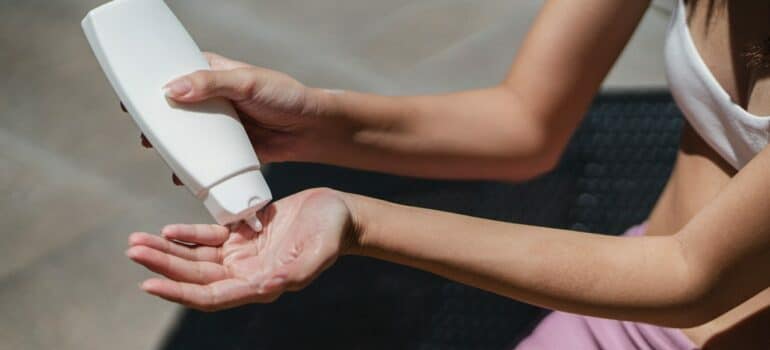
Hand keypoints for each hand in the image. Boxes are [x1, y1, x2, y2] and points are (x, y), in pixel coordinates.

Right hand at [120, 52, 338, 183]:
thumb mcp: (247, 83)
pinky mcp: (229, 149)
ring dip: (170, 148)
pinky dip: (191, 168)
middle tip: (144, 135)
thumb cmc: (285, 96)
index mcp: (214, 73)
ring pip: (186, 136)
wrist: (312, 129)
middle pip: (175, 109)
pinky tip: (181, 177)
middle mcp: (212, 98)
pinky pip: (204, 159)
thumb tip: (171, 91)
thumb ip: (211, 84)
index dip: (150, 85)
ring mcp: (220, 126)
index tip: (130, 98)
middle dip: (156, 123)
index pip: (174, 73)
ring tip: (159, 156)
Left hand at [126, 188, 352, 310]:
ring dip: (166, 252)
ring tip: (136, 241)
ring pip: (195, 259)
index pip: (212, 296)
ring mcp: (241, 255)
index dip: (180, 293)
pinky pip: (207, 239)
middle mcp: (245, 274)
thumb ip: (299, 270)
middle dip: (162, 267)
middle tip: (132, 250)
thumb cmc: (332, 233)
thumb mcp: (320, 250)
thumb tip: (269, 286)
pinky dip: (186, 236)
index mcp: (260, 284)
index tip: (149, 285)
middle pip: (194, 277)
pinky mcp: (241, 235)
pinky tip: (167, 231)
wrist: (339, 214)